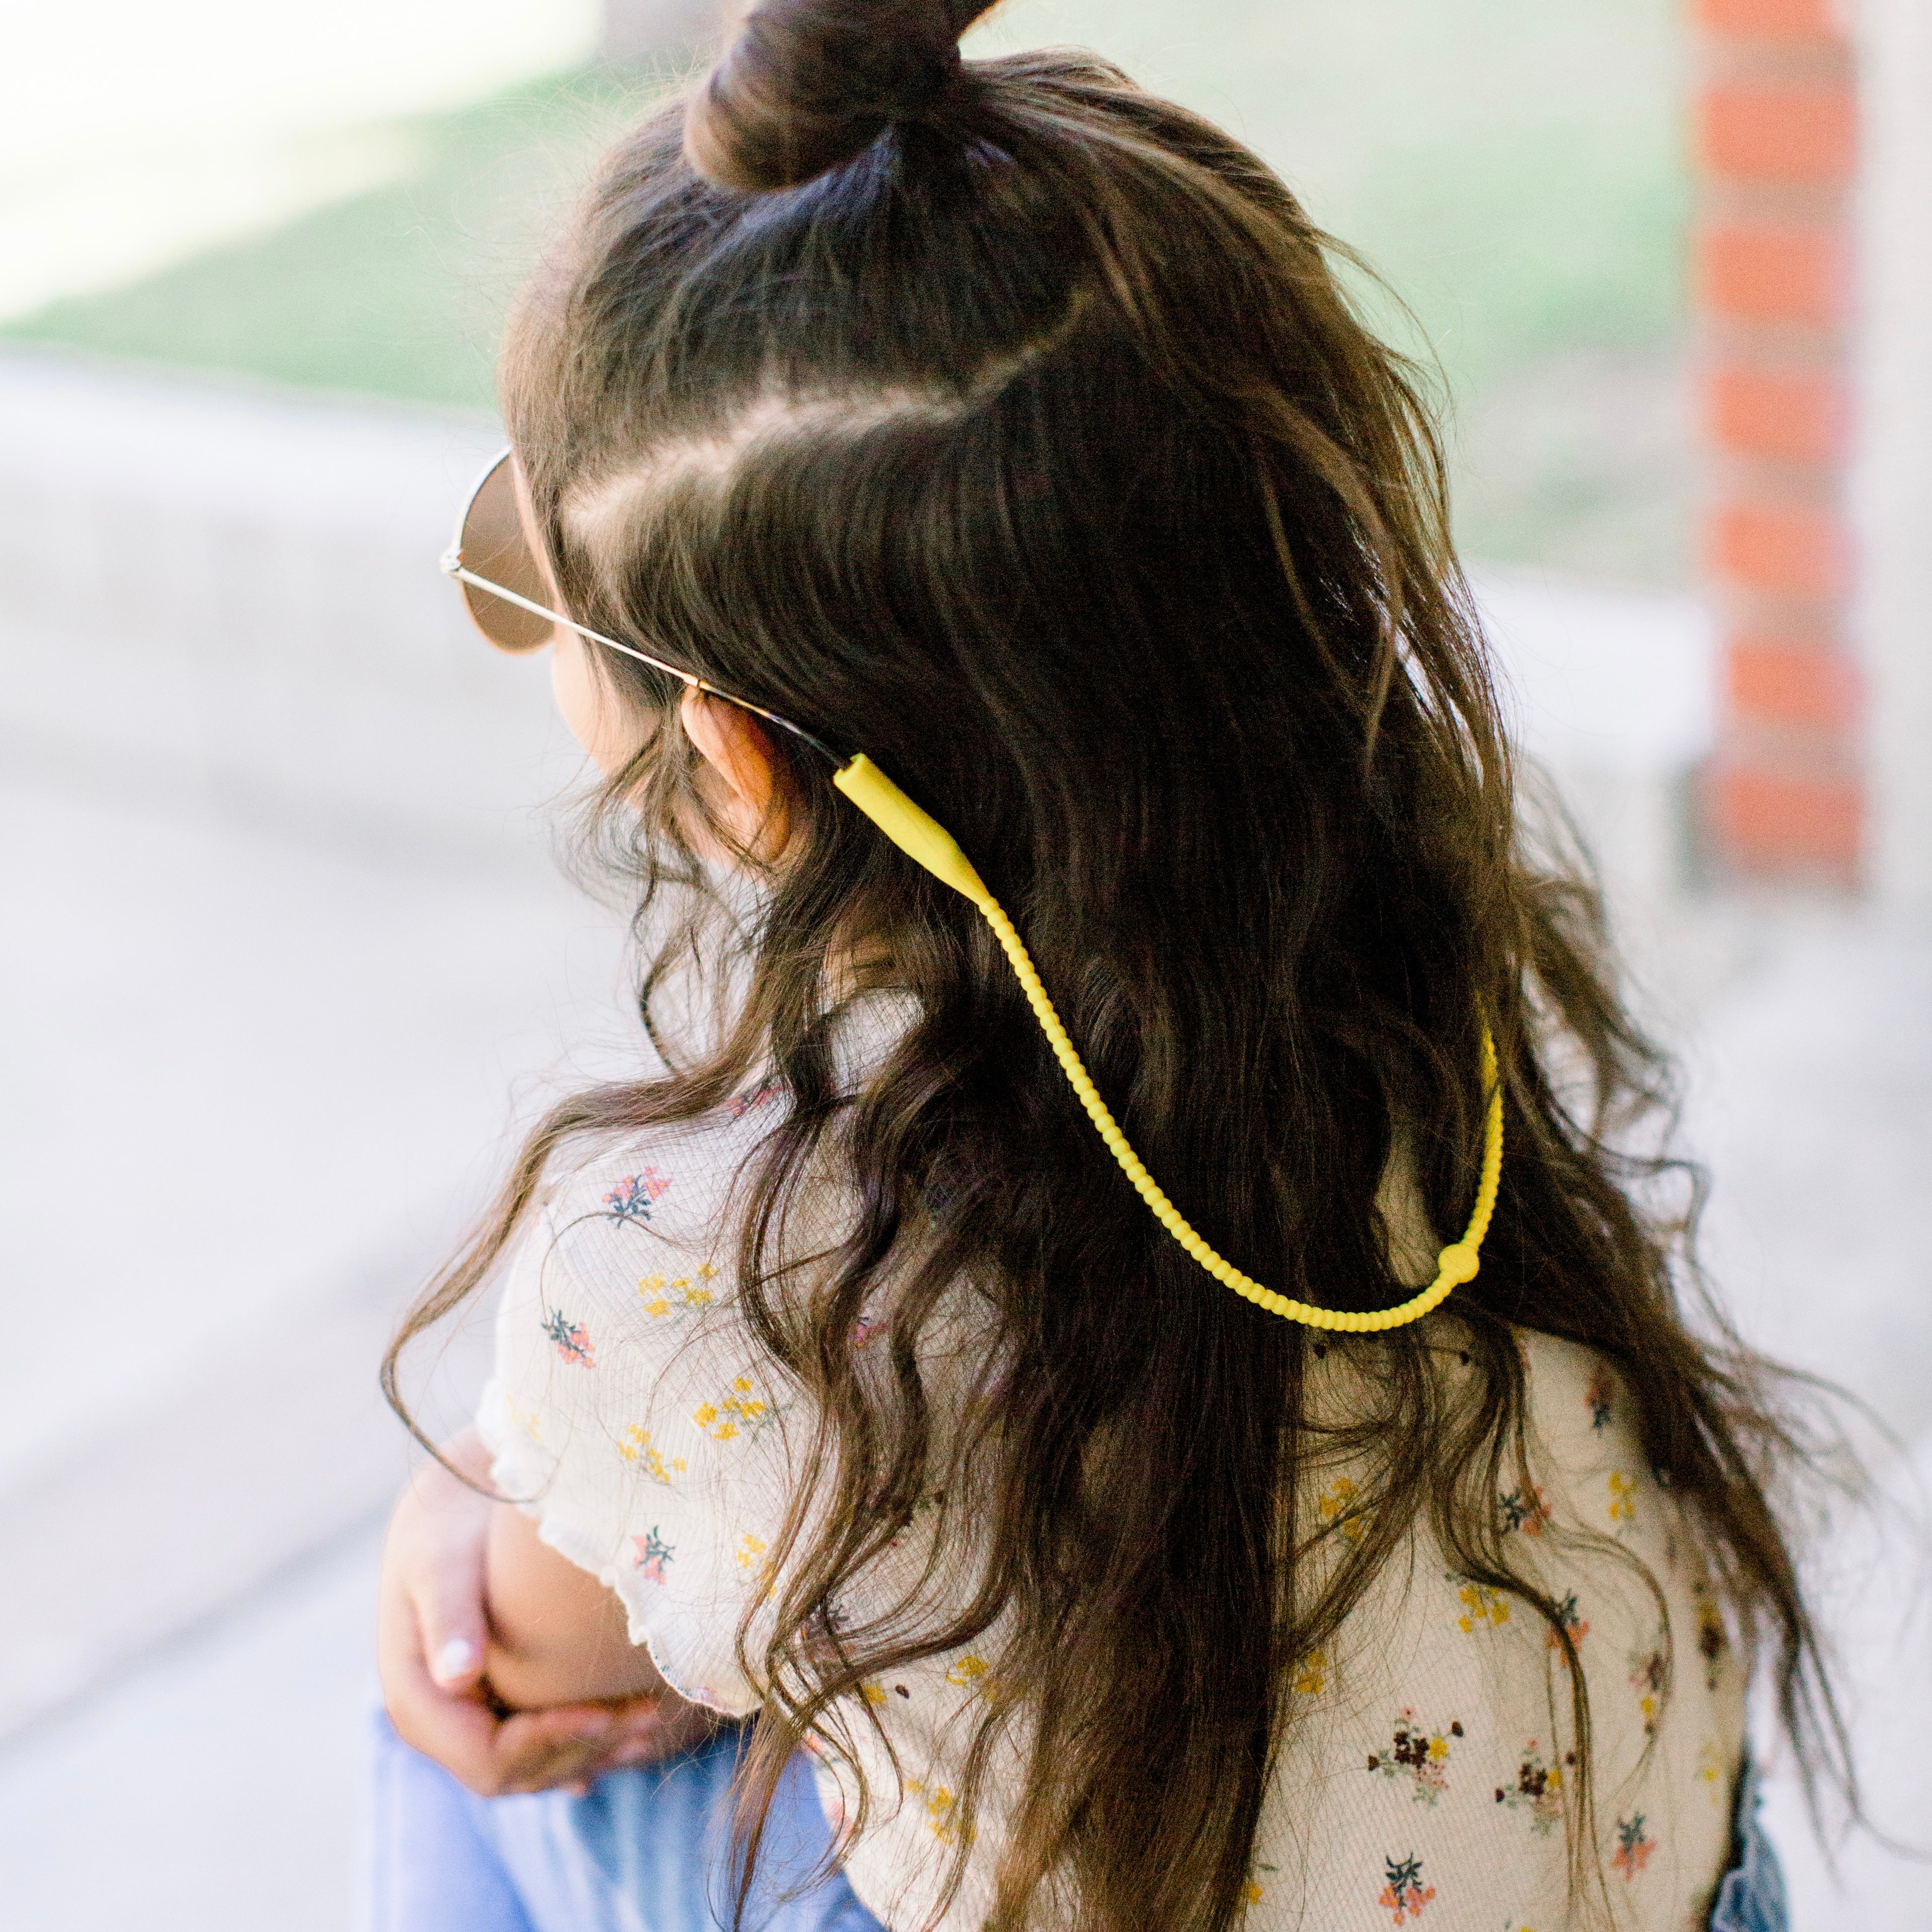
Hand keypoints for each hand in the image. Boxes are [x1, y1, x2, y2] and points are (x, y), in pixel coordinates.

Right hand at [377, 1430, 698, 1794]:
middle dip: (582, 1749)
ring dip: (594, 1751)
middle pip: (516, 1773)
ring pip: (535, 1767)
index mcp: (417, 1700)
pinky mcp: (498, 1706)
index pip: (485, 1759)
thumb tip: (457, 1676)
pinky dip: (587, 1746)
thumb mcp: (441, 1564)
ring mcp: (469, 1719)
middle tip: (648, 1714)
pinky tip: (631, 1738)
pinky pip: (544, 1748)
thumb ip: (449, 1616)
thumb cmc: (446, 1528)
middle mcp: (441, 1722)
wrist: (453, 1503)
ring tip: (652, 1722)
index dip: (546, 1743)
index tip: (602, 1711)